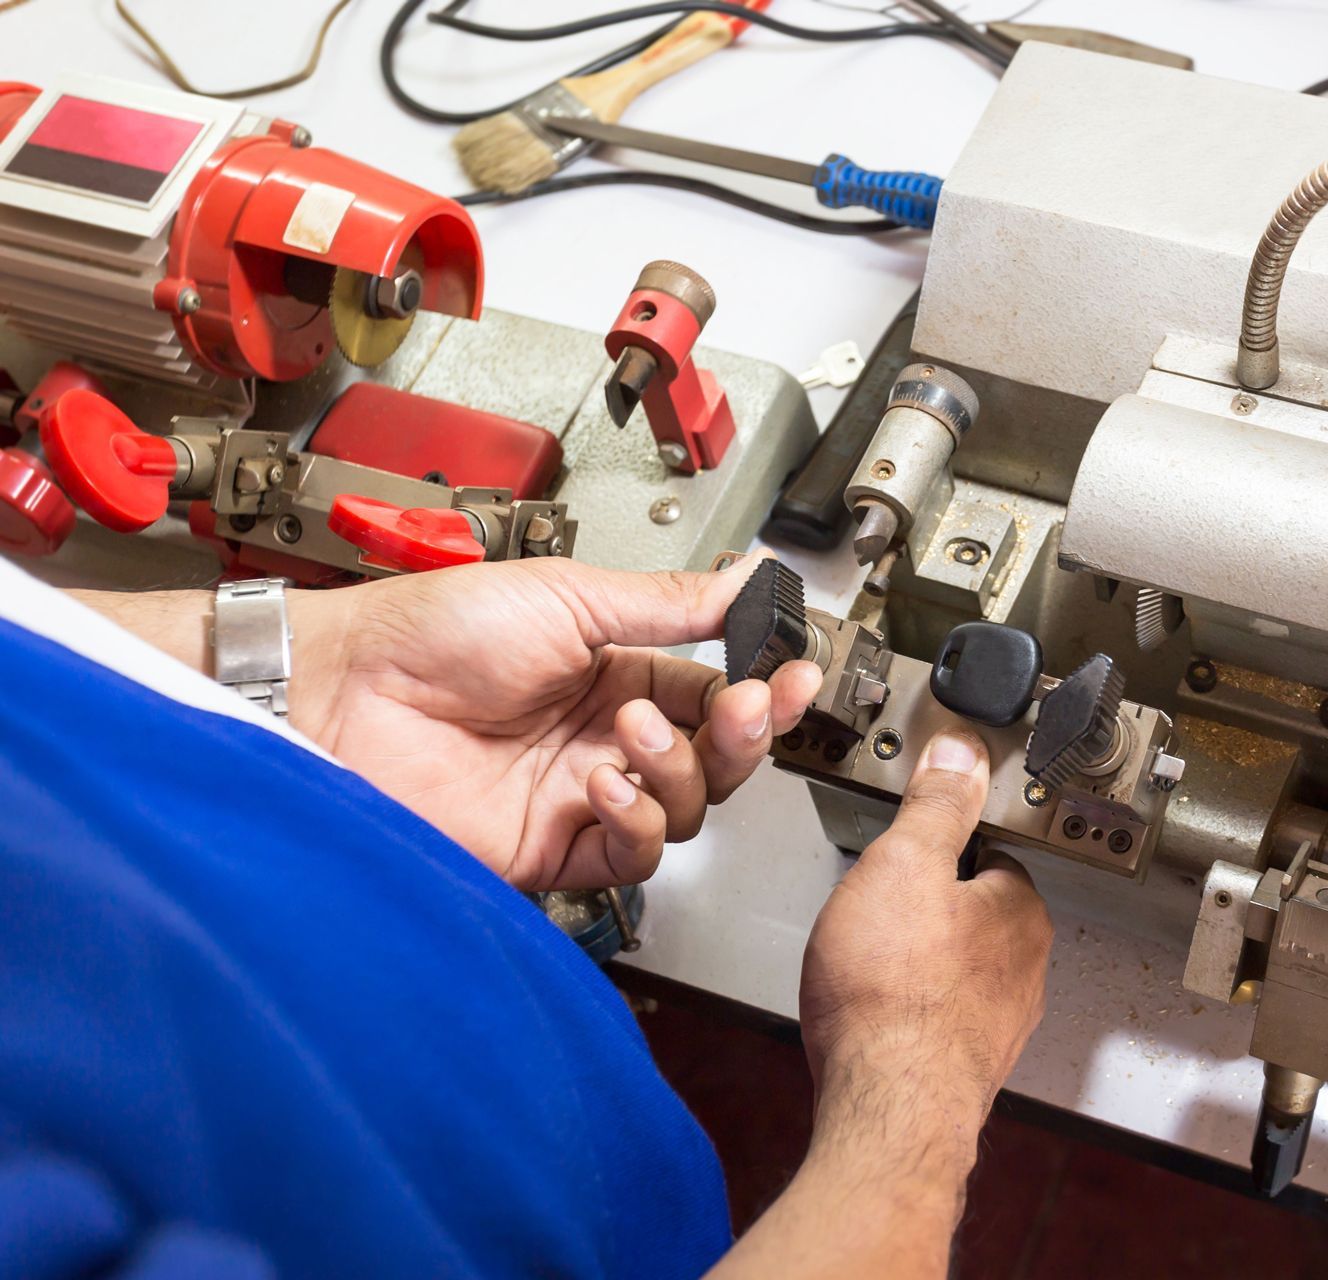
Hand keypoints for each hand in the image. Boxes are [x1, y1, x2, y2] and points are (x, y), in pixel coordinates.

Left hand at [283, 555, 820, 890]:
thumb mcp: (569, 593)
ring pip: (684, 811)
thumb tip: (749, 577)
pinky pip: (630, 855)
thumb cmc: (430, 631)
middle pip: (714, 759)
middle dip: (740, 734)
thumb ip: (670, 602)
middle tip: (741, 705)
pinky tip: (603, 783)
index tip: (793, 675)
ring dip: (677, 772)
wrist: (344, 692)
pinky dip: (635, 821)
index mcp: (616, 672)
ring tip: (629, 733)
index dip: (762, 689)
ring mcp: (579, 796)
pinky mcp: (550, 848)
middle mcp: (604, 738)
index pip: (715, 693)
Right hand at [798, 729, 1052, 1170]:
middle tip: (875, 909)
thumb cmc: (895, 997)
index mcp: (1021, 912)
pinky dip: (906, 1011)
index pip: (991, 856)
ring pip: (955, 970)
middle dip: (926, 910)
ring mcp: (997, 1024)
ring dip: (915, 963)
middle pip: (973, 915)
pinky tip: (869, 1013)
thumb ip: (935, 804)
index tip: (909, 850)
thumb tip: (960, 754)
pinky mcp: (963, 1067)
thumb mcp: (903, 864)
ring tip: (865, 963)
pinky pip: (935, 1019)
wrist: (885, 1109)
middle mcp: (1024, 970)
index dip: (942, 848)